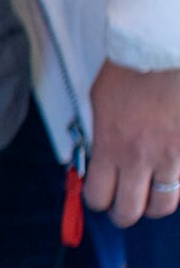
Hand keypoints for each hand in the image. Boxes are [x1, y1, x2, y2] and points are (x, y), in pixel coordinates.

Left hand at [84, 61, 179, 227]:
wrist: (161, 53)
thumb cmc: (129, 72)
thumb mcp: (100, 104)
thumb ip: (101, 135)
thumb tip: (100, 156)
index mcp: (110, 146)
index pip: (98, 196)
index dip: (97, 201)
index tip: (99, 196)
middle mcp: (139, 158)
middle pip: (130, 211)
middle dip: (124, 214)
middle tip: (125, 207)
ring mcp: (171, 157)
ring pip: (164, 205)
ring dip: (155, 205)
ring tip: (150, 197)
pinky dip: (178, 185)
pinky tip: (171, 177)